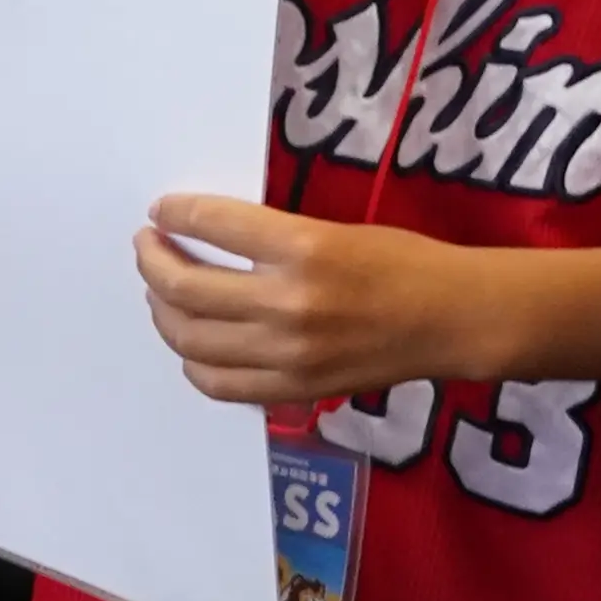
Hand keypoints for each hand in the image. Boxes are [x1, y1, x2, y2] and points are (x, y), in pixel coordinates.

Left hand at [130, 194, 487, 407]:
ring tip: (162, 293)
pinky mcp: (292, 389)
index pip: (216, 224)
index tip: (161, 211)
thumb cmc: (405, 263)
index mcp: (306, 249)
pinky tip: (191, 342)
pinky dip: (192, 361)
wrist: (453, 319)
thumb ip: (274, 239)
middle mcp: (289, 304)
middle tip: (148, 247)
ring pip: (190, 338)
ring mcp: (287, 354)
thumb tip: (208, 237)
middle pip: (186, 288)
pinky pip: (218, 382)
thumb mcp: (337, 230)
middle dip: (153, 262)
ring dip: (163, 312)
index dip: (176, 214)